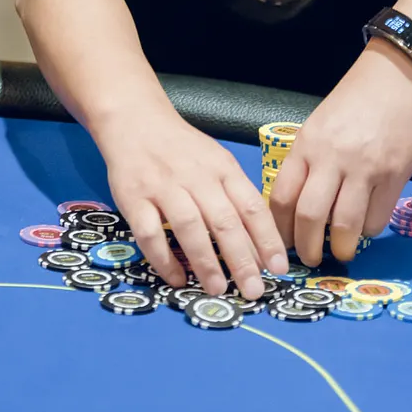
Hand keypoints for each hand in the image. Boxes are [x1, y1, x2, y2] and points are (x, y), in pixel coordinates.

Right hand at [99, 108, 286, 300]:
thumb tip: (259, 247)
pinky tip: (177, 278)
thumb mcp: (217, 161)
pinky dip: (164, 259)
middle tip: (253, 290)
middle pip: (223, 221)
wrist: (135, 121)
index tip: (278, 269)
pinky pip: (149, 233)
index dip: (267, 240)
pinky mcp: (132, 197)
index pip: (251, 206)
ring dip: (205, 262)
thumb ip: (236, 197)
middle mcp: (194, 176)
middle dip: (241, 260)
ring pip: (188, 227)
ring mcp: (161, 186)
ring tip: (217, 289)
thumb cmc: (182, 148)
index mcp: (221, 167)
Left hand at [268, 43, 411, 265]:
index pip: (283, 197)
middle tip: (309, 259)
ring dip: (340, 247)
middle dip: (307, 247)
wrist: (396, 78)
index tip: (281, 242)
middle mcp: (331, 159)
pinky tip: (364, 228)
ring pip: (345, 223)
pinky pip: (377, 217)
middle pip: (310, 216)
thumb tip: (297, 205)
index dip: (279, 227)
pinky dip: (368, 230)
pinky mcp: (394, 175)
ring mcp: (364, 168)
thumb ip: (307, 162)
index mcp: (306, 146)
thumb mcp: (317, 127)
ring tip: (339, 253)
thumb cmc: (353, 102)